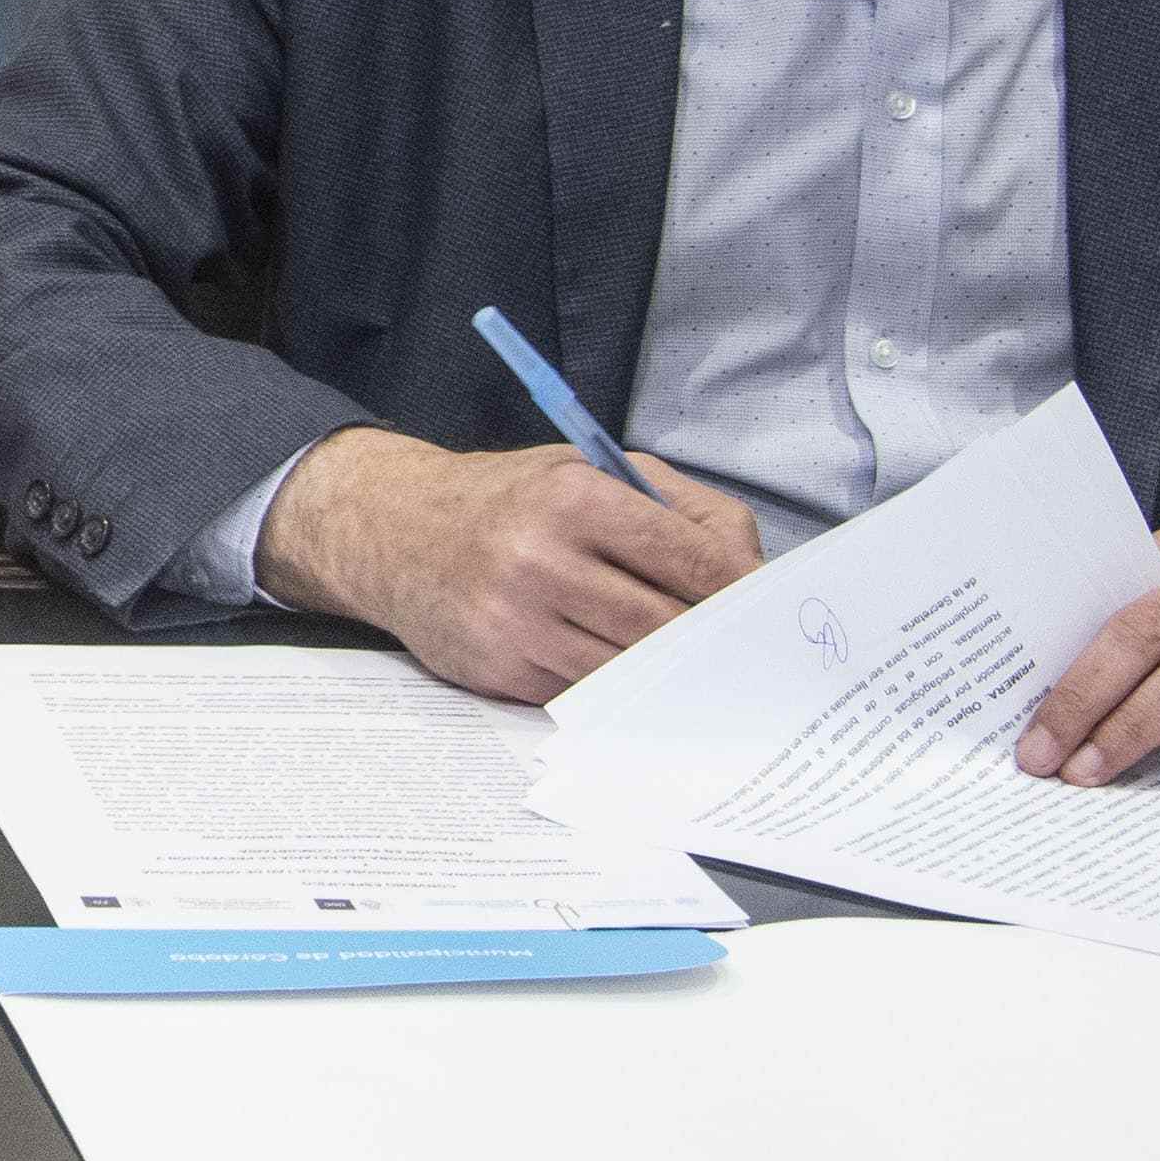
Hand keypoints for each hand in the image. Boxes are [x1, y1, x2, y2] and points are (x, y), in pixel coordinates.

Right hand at [257, 424, 763, 702]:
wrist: (392, 530)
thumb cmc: (508, 500)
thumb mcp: (587, 469)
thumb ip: (677, 506)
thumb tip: (751, 572)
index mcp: (574, 497)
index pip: (693, 559)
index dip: (742, 593)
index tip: (767, 612)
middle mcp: (540, 559)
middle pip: (667, 625)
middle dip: (710, 641)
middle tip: (741, 651)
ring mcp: (516, 621)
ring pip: (630, 668)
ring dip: (666, 671)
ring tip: (692, 666)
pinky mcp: (498, 668)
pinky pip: (584, 691)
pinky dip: (613, 686)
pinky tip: (625, 673)